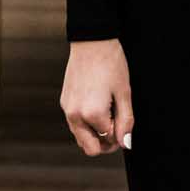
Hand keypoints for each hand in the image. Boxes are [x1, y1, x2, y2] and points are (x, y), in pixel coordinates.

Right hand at [60, 39, 133, 156]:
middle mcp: (75, 116)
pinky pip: (74, 124)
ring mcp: (67, 110)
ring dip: (95, 135)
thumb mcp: (124, 92)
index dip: (120, 135)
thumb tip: (125, 143)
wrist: (92, 42)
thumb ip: (126, 120)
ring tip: (109, 116)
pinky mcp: (64, 102)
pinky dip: (86, 124)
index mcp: (92, 114)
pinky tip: (98, 107)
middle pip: (89, 148)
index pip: (108, 139)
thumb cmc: (112, 65)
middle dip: (105, 143)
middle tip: (118, 128)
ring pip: (80, 138)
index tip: (126, 122)